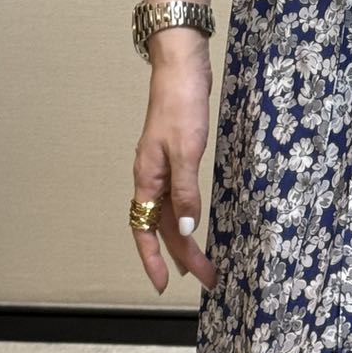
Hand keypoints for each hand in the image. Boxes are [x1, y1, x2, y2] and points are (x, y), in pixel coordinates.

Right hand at [131, 33, 217, 295]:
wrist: (181, 66)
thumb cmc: (180, 104)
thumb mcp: (186, 150)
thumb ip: (185, 192)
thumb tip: (186, 231)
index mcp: (147, 178)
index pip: (144, 230)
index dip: (153, 259)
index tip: (163, 286)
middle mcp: (152, 177)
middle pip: (162, 226)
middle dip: (182, 255)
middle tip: (208, 278)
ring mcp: (163, 166)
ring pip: (171, 212)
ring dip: (186, 238)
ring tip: (202, 261)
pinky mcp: (176, 155)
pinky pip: (178, 195)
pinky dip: (188, 213)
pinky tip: (197, 221)